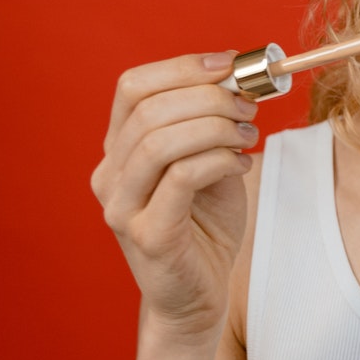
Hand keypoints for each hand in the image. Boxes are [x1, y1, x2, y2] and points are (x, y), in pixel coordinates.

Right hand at [90, 51, 258, 340]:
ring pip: (159, 142)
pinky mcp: (147, 235)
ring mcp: (122, 207)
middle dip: (208, 97)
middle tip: (249, 105)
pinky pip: (182, 178)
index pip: (132, 87)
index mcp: (118, 149)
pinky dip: (218, 160)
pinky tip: (241, 165)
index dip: (182, 67)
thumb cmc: (204, 226)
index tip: (230, 64)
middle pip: (149, 109)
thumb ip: (212, 124)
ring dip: (214, 127)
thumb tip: (239, 78)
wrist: (198, 296)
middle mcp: (110, 175)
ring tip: (248, 134)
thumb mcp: (209, 161)